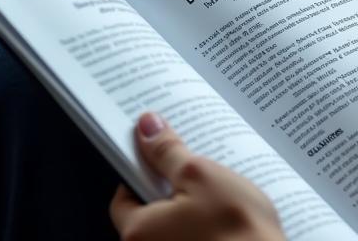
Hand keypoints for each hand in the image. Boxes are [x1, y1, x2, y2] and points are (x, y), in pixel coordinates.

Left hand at [109, 113, 285, 240]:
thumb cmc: (234, 228)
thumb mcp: (199, 175)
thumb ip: (168, 152)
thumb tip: (148, 128)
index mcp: (138, 233)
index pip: (123, 196)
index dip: (142, 170)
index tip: (160, 151)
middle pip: (150, 209)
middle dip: (171, 184)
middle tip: (195, 164)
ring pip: (174, 222)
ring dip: (191, 202)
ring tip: (219, 186)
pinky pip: (193, 235)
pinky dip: (204, 221)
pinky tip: (227, 210)